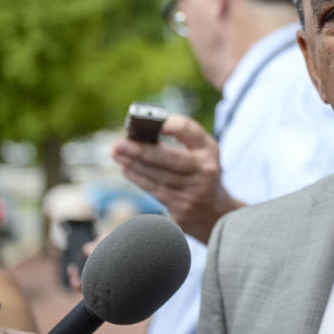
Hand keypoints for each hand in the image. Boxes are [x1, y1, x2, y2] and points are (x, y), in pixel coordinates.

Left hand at [112, 114, 243, 242]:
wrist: (215, 212)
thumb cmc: (199, 173)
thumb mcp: (200, 152)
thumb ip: (179, 137)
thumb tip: (141, 132)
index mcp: (209, 150)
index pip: (189, 131)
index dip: (169, 125)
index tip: (149, 121)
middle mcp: (205, 170)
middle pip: (171, 158)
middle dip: (142, 151)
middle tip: (119, 144)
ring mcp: (195, 192)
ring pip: (159, 176)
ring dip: (134, 164)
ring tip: (117, 153)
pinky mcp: (183, 210)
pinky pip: (156, 191)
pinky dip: (138, 179)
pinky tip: (126, 168)